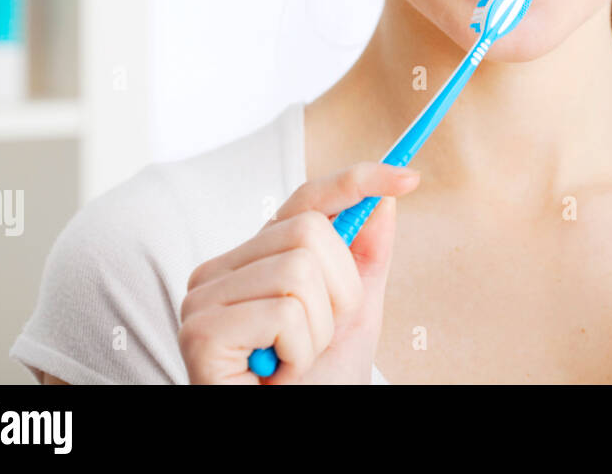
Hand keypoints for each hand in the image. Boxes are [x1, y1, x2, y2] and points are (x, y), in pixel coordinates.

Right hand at [178, 161, 419, 383]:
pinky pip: (284, 312)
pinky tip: (277, 374)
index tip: (409, 177)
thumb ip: (365, 257)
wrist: (295, 433)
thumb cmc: (319, 383)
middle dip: (339, 291)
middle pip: (309, 231)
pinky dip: (300, 352)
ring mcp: (203, 300)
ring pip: (299, 270)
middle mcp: (219, 272)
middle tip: (317, 338)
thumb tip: (383, 198)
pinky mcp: (202, 332)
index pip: (305, 200)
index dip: (357, 181)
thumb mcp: (355, 314)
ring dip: (319, 328)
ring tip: (294, 360)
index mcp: (253, 259)